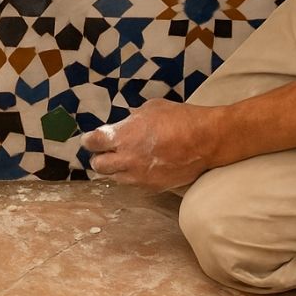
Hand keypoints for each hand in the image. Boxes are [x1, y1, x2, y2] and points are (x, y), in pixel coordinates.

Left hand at [81, 100, 216, 190]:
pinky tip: (141, 168)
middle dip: (99, 158)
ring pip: (114, 178)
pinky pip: (134, 185)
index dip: (89, 141)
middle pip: (98, 165)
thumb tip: (125, 125)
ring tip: (125, 161)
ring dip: (115, 169)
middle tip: (105, 152)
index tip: (91, 140)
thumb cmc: (180, 118)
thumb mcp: (150, 109)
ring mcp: (139, 176)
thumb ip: (131, 120)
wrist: (206, 140)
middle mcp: (127, 158)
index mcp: (123, 136)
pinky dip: (133, 177)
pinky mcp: (152, 187)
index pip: (92, 143)